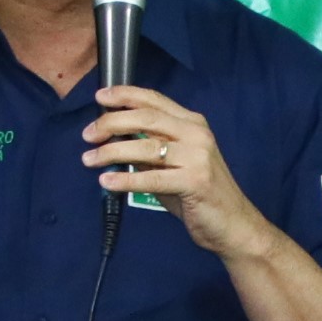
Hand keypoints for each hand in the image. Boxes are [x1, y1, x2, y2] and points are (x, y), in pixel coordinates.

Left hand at [84, 85, 274, 260]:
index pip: (155, 100)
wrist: (233, 225)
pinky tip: (107, 182)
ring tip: (90, 159)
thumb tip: (113, 141)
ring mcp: (197, 157)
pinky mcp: (195, 182)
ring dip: (111, 152)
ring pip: (146, 147)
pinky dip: (126, 180)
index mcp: (192, 124)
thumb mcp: (175, 166)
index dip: (125, 95)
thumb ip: (150, 151)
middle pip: (146, 118)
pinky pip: (153, 178)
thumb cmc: (201, 196)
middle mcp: (196, 134)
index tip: (100, 97)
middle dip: (111, 122)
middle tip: (88, 134)